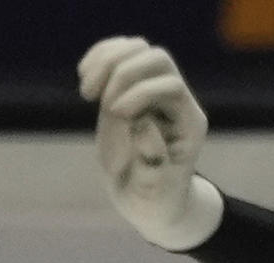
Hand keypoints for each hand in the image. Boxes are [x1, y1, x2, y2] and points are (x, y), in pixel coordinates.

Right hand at [76, 37, 224, 251]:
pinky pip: (119, 54)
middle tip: (97, 102)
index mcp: (188, 124)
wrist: (150, 201)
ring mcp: (153, 89)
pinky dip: (99, 58)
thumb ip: (152, 163)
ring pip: (137, 49)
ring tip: (86, 90)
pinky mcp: (131, 87)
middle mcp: (176, 101)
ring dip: (107, 60)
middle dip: (122, 73)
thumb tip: (143, 121)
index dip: (141, 93)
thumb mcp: (154, 194)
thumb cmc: (154, 202)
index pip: (171, 86)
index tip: (115, 113)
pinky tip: (84, 78)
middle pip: (156, 58)